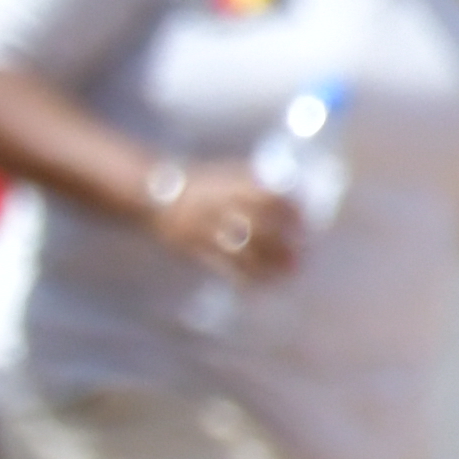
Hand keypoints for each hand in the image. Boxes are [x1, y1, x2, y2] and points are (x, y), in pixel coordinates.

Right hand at [142, 162, 305, 280]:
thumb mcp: (226, 174)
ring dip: (268, 265)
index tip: (304, 224)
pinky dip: (243, 277)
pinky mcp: (194, 248)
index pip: (267, 198)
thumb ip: (254, 184)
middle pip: (258, 227)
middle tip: (302, 257)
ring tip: (286, 274)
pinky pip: (222, 267)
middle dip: (282, 244)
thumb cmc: (199, 185)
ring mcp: (205, 229)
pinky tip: (258, 283)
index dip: (289, 212)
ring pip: (242, 250)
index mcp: (229, 187)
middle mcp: (218, 207)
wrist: (154, 195)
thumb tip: (292, 194)